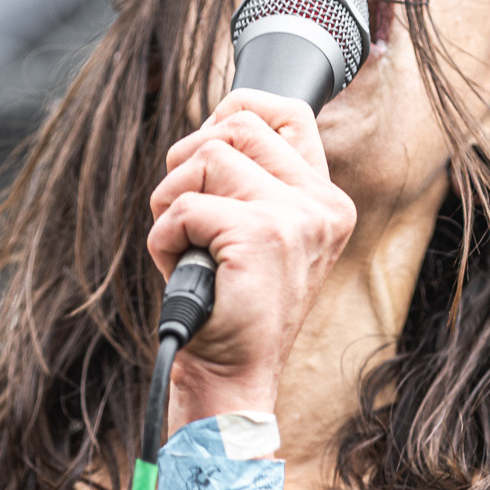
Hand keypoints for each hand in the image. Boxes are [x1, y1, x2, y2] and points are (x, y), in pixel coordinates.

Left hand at [148, 90, 355, 420]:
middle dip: (189, 161)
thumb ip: (252, 181)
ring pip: (204, 157)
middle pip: (237, 125)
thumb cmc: (233, 307)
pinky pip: (183, 206)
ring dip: (172, 202)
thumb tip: (216, 124)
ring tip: (186, 247)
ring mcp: (294, 218)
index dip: (237, 111)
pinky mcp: (259, 234)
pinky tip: (180, 271)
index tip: (208, 143)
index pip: (290, 113)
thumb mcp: (257, 235)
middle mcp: (320, 205)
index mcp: (326, 203)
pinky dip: (163, 239)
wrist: (233, 377)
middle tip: (185, 212)